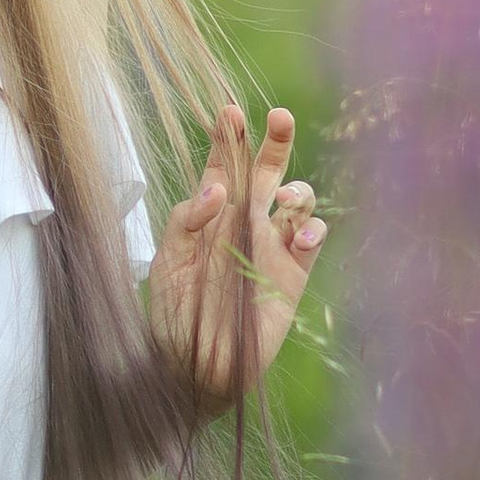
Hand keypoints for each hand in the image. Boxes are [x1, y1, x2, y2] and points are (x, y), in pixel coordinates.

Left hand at [145, 105, 328, 410]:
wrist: (192, 368)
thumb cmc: (173, 314)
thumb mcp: (167, 262)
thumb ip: (185, 221)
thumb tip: (217, 188)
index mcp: (211, 215)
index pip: (223, 165)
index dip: (228, 137)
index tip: (228, 112)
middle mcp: (245, 223)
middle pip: (267, 171)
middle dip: (276, 141)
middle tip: (279, 117)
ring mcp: (272, 246)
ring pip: (298, 200)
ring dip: (298, 188)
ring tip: (283, 197)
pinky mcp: (294, 274)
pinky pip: (312, 238)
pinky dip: (312, 228)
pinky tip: (297, 234)